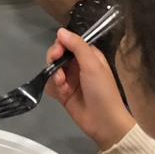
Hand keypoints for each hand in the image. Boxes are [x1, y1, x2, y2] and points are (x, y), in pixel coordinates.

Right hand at [45, 27, 133, 148]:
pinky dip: (53, 88)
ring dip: (54, 76)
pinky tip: (61, 94)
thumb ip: (77, 46)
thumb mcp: (93, 65)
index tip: (58, 53)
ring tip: (62, 85)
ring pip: (52, 69)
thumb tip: (60, 30)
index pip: (69, 42)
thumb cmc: (102, 91)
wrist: (104, 123)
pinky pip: (51, 85)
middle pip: (57, 54)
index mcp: (89, 56)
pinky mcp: (63, 94)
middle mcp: (78, 65)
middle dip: (54, 61)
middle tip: (58, 70)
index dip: (60, 45)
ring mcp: (70, 80)